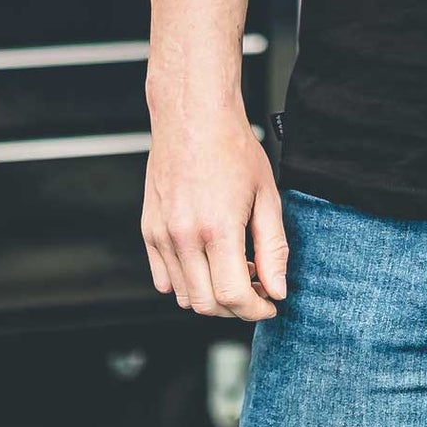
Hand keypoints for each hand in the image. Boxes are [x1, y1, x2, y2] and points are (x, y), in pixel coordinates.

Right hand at [142, 100, 287, 320]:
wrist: (194, 117)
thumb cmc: (233, 149)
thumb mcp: (267, 196)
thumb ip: (273, 247)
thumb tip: (278, 288)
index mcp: (217, 228)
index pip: (232, 296)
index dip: (256, 309)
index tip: (270, 303)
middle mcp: (184, 237)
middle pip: (206, 304)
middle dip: (236, 308)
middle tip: (256, 290)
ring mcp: (161, 236)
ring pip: (183, 296)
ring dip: (211, 296)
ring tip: (235, 270)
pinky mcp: (148, 231)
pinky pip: (163, 279)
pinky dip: (186, 283)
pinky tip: (209, 262)